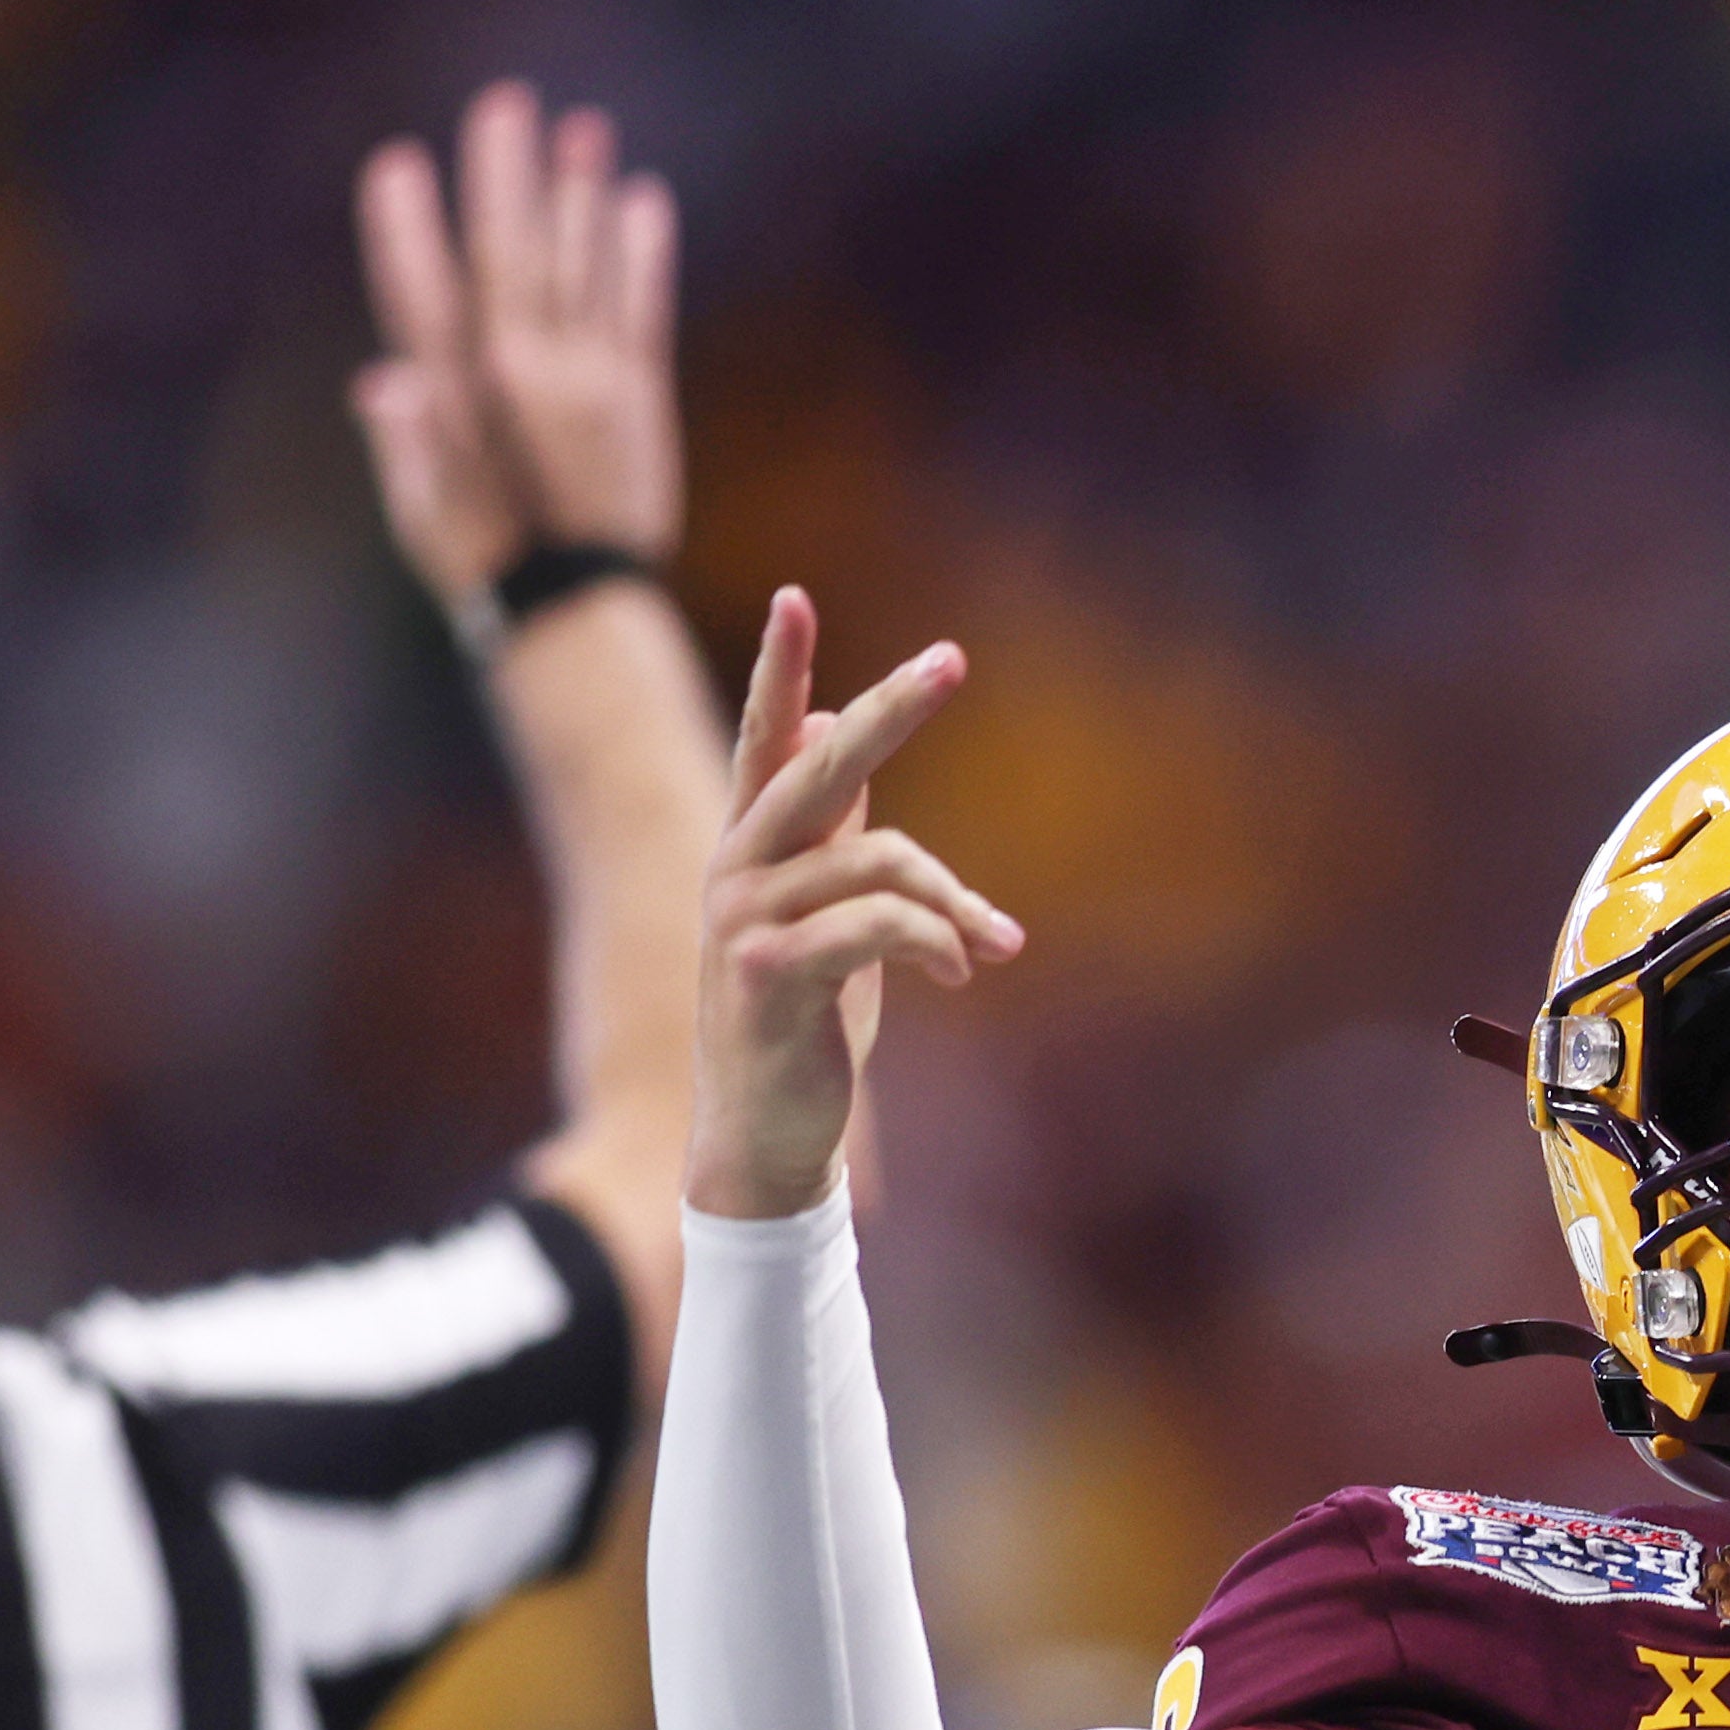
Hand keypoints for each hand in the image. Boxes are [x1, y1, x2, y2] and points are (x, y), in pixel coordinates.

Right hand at [352, 82, 681, 606]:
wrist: (578, 608)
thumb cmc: (483, 562)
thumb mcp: (421, 507)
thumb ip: (404, 439)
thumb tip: (380, 381)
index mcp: (455, 399)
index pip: (420, 295)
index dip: (405, 229)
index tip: (396, 165)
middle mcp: (522, 378)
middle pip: (509, 256)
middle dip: (506, 175)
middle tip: (506, 102)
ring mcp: (586, 383)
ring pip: (580, 269)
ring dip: (581, 193)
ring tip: (585, 129)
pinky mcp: (639, 398)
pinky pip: (641, 310)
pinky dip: (642, 254)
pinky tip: (644, 201)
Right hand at [686, 591, 1022, 1218]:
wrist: (768, 1133)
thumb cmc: (806, 1018)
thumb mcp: (829, 911)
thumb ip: (836, 825)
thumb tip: (848, 722)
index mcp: (755, 848)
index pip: (766, 740)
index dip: (782, 670)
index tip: (797, 596)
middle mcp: (736, 867)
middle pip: (823, 765)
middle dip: (893, 712)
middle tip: (952, 660)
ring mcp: (742, 918)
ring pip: (881, 861)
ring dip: (956, 903)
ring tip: (992, 945)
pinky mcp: (765, 972)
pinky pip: (877, 925)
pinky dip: (937, 940)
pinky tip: (962, 970)